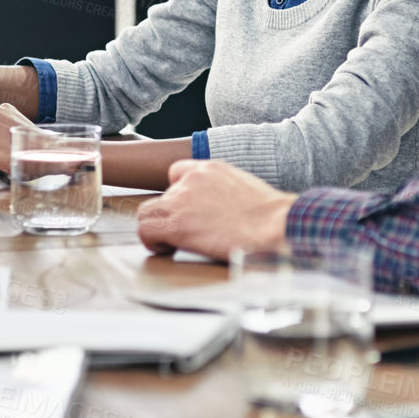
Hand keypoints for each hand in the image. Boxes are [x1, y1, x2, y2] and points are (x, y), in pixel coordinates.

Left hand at [136, 159, 295, 257]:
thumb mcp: (246, 188)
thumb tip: (223, 207)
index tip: (188, 211)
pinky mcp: (176, 223)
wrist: (273, 224)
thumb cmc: (270, 215)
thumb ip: (225, 191)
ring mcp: (181, 200)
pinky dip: (153, 242)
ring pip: (147, 212)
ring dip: (158, 228)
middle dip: (171, 215)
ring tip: (172, 243)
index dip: (179, 194)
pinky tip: (168, 249)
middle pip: (163, 196)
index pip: (177, 173)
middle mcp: (191, 180)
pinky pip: (145, 230)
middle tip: (186, 232)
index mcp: (210, 168)